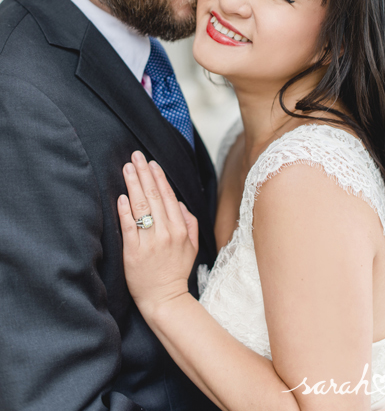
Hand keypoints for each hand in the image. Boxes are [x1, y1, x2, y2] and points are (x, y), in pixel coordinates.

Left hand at [117, 151, 198, 315]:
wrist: (164, 299)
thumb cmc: (176, 271)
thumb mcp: (193, 246)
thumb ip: (189, 222)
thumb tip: (179, 202)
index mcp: (180, 229)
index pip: (168, 196)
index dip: (159, 177)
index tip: (151, 163)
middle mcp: (165, 232)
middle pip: (153, 196)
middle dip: (144, 173)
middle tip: (135, 156)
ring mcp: (148, 242)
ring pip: (140, 207)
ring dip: (133, 185)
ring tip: (127, 168)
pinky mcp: (132, 252)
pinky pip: (128, 227)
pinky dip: (124, 210)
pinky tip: (121, 196)